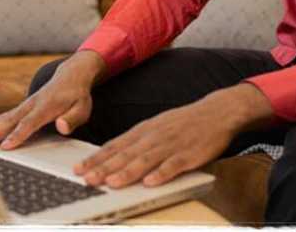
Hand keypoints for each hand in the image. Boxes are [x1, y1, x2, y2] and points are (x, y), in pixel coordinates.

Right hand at [0, 51, 105, 149]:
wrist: (70, 75)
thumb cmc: (77, 95)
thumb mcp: (83, 108)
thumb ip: (72, 118)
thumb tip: (61, 126)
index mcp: (46, 107)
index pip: (30, 123)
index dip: (17, 135)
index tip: (6, 146)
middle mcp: (32, 105)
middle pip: (10, 121)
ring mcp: (25, 105)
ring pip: (3, 118)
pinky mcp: (22, 107)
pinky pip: (4, 117)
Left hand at [75, 83, 272, 187]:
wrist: (216, 113)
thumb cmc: (182, 124)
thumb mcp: (153, 127)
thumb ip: (134, 142)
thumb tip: (110, 155)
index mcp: (142, 131)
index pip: (114, 146)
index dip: (96, 159)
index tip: (79, 169)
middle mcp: (152, 137)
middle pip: (125, 155)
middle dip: (104, 168)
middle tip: (87, 179)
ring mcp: (170, 145)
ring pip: (145, 160)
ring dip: (127, 172)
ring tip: (112, 183)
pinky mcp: (189, 154)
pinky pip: (173, 165)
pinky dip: (161, 174)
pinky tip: (150, 183)